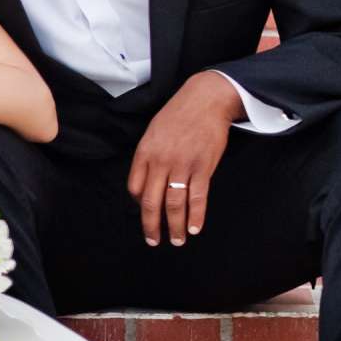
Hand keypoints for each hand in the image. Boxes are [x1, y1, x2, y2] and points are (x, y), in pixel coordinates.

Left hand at [127, 71, 240, 245]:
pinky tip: (194, 229)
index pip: (135, 188)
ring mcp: (182, 165)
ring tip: (176, 240)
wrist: (206, 99)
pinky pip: (197, 198)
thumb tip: (147, 183)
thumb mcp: (153, 132)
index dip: (139, 205)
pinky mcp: (202, 167)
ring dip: (175, 226)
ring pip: (174, 204)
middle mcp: (160, 161)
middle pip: (151, 202)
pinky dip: (195, 216)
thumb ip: (148, 157)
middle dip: (152, 225)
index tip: (147, 213)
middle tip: (153, 240)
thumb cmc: (178, 115)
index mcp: (144, 153)